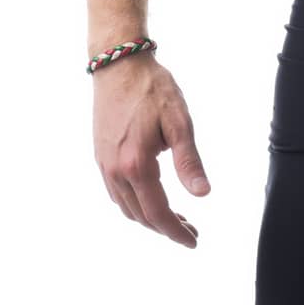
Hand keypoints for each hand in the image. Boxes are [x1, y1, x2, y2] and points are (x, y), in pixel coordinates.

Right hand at [92, 56, 210, 248]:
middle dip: (166, 228)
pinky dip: (134, 204)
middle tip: (190, 231)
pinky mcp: (100, 156)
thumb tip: (203, 194)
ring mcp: (104, 164)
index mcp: (137, 165)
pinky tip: (149, 198)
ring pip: (126, 207)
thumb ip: (189, 161)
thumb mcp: (179, 121)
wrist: (119, 64)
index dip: (176, 231)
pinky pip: (116, 193)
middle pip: (141, 215)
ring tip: (173, 218)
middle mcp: (115, 171)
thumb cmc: (153, 88)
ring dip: (149, 218)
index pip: (158, 212)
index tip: (193, 241)